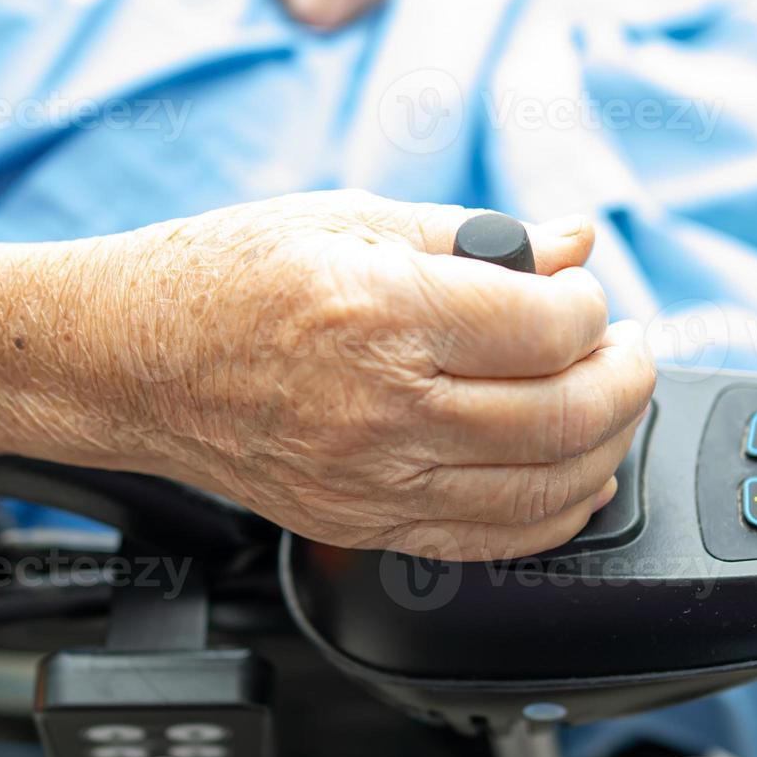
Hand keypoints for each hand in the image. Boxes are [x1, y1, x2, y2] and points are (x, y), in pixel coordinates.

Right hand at [69, 191, 654, 560]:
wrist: (129, 361)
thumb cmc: (223, 278)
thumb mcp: (348, 215)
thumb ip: (475, 235)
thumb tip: (573, 240)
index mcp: (381, 310)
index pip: (548, 325)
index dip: (592, 305)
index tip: (584, 294)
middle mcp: (382, 406)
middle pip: (564, 413)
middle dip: (625, 376)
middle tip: (626, 346)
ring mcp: (372, 479)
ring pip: (544, 488)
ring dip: (606, 443)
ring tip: (610, 401)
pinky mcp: (364, 523)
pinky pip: (492, 540)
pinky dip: (556, 512)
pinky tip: (576, 475)